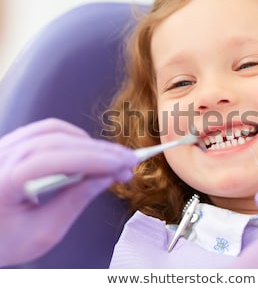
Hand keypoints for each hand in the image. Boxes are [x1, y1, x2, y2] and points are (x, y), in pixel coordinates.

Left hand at [0, 118, 137, 266]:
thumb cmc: (5, 241)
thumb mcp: (43, 233)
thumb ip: (75, 202)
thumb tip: (107, 177)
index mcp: (3, 181)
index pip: (55, 160)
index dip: (94, 160)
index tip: (123, 164)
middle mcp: (1, 157)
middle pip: (58, 142)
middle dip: (99, 150)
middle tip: (129, 161)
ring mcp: (4, 147)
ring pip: (54, 132)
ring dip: (88, 143)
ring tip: (113, 158)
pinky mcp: (11, 145)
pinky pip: (45, 131)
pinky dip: (73, 138)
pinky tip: (89, 150)